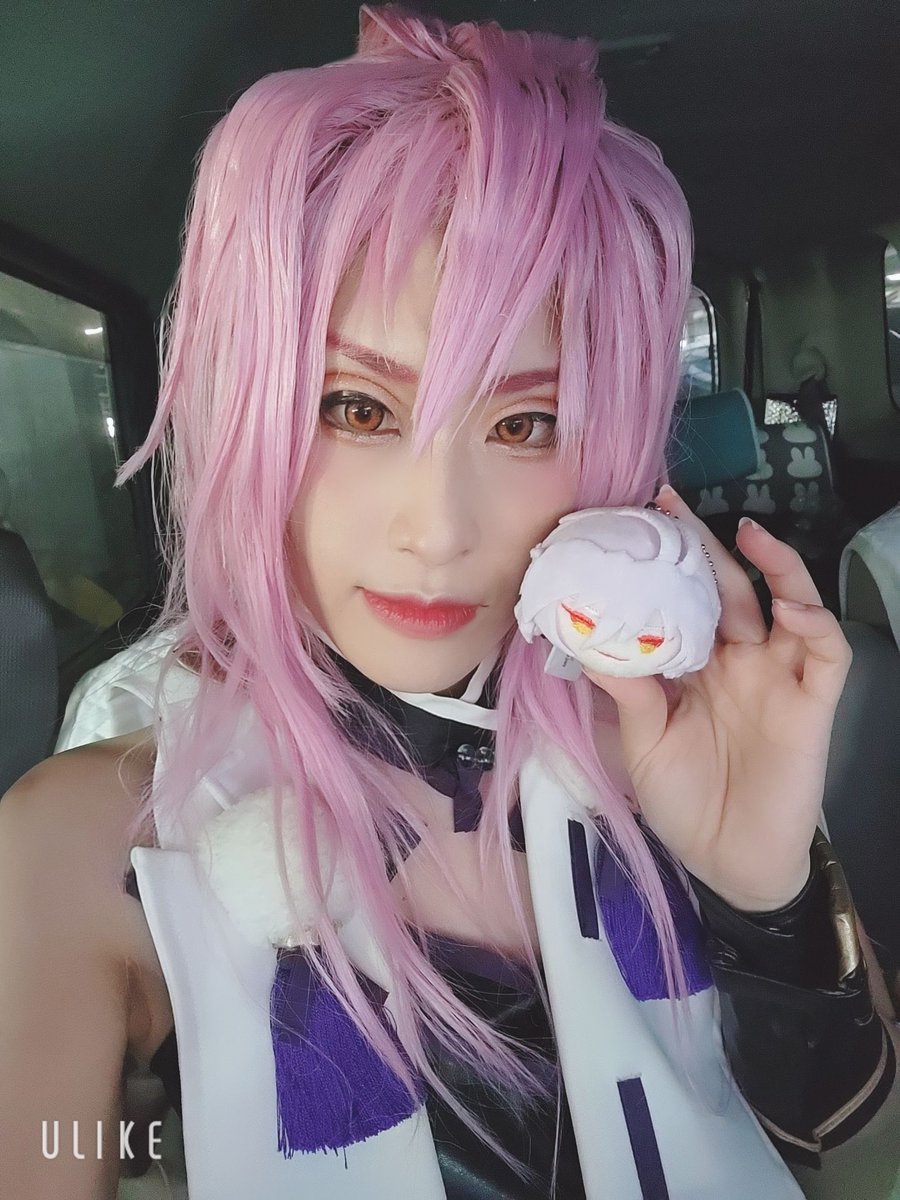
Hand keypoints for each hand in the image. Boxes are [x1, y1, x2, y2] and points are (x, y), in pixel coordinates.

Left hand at [583, 485, 852, 911]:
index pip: (684, 602)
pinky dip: (813, 624)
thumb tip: (584, 642)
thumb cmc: (684, 804)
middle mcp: (739, 663)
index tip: (633, 526)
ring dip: (775, 567)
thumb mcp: (643, 743)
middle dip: (705, 546)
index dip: (666, 566)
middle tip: (672, 503)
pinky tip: (788, 605)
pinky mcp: (812, 705)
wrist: (728, 862)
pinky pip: (826, 654)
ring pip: (789, 606)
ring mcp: (778, 679)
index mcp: (697, 668)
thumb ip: (626, 692)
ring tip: (748, 534)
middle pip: (728, 591)